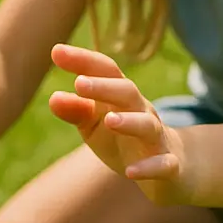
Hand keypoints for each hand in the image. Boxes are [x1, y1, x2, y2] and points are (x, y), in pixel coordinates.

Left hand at [47, 43, 193, 205]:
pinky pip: (163, 164)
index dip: (83, 60)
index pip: (105, 71)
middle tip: (79, 83)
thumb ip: (75, 111)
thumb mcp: (93, 124)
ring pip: (147, 125)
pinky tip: (131, 172)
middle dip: (104, 87)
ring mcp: (156, 138)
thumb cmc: (122, 137)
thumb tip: (53, 98)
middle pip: (127, 92)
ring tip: (109, 120)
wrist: (169, 167)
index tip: (56, 51)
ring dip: (129, 122)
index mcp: (120, 97)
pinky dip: (149, 167)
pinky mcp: (168, 165)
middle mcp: (141, 111)